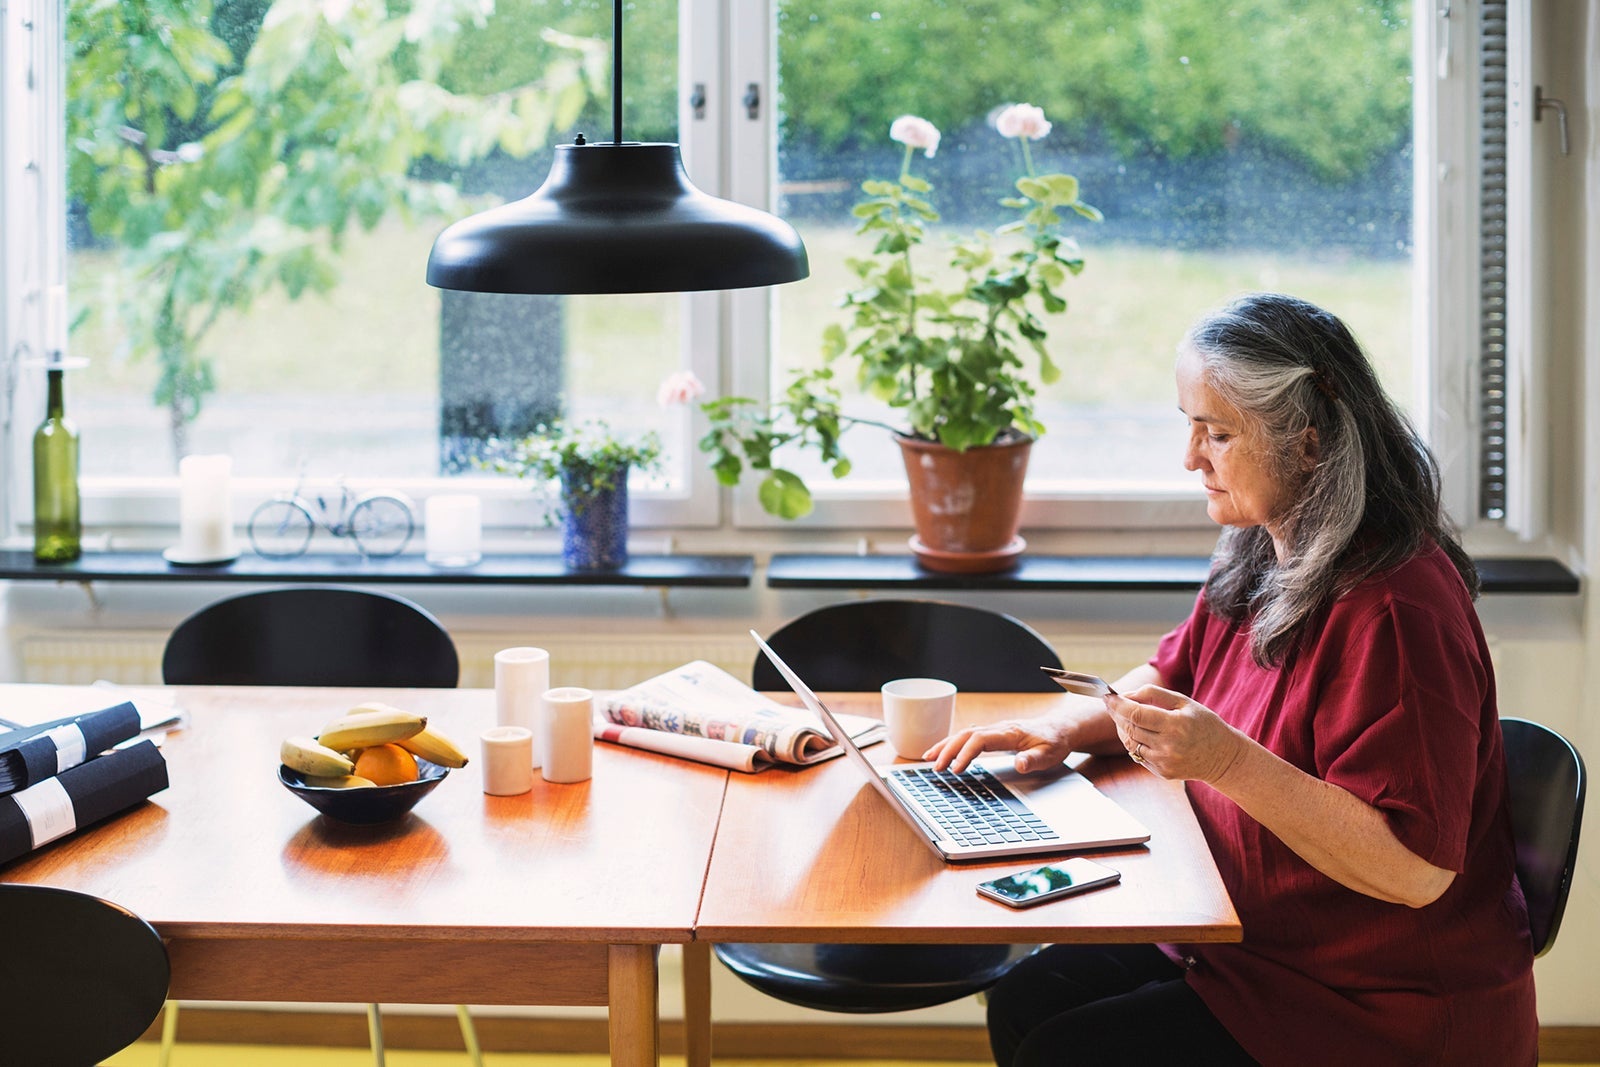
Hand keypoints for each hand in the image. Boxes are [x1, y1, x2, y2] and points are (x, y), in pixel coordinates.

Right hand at [923, 717, 1072, 774]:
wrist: (1060, 728)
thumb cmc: (1054, 742)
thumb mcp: (1050, 754)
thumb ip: (1033, 759)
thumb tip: (1019, 764)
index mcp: (1009, 733)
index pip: (981, 740)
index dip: (966, 753)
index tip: (956, 769)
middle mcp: (998, 729)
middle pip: (966, 735)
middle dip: (948, 750)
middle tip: (934, 767)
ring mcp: (994, 730)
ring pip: (964, 734)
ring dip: (945, 745)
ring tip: (928, 758)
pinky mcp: (993, 734)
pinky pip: (968, 736)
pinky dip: (953, 743)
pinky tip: (943, 751)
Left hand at [1109, 685, 1245, 783]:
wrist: (1222, 756)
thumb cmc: (1203, 724)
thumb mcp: (1184, 702)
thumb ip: (1153, 694)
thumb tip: (1126, 695)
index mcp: (1175, 725)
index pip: (1136, 714)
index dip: (1117, 705)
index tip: (1107, 696)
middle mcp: (1168, 746)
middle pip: (1129, 728)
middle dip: (1116, 714)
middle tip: (1112, 703)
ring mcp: (1164, 762)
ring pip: (1129, 742)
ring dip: (1122, 728)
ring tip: (1124, 716)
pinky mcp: (1162, 772)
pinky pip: (1137, 755)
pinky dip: (1133, 741)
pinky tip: (1138, 732)